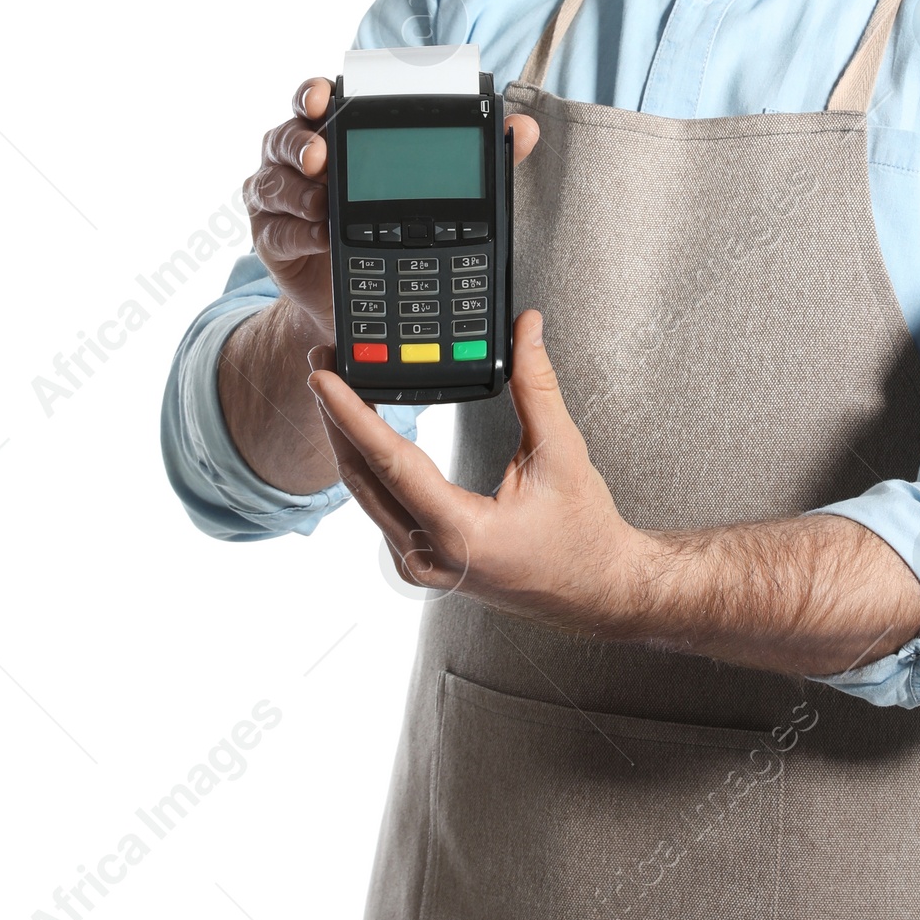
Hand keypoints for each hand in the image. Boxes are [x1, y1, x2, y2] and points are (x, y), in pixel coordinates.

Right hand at [244, 76, 541, 334]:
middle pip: (286, 135)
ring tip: (325, 206)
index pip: (318, 102)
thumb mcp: (448, 192)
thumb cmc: (402, 231)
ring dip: (299, 192)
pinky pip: (275, 228)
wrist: (366, 299)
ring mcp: (281, 195)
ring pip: (274, 180)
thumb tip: (523, 128)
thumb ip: (483, 157)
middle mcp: (303, 158)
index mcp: (338, 134)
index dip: (316, 94)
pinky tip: (320, 235)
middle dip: (301, 142)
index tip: (324, 96)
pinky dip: (297, 231)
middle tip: (320, 156)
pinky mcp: (271, 234)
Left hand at [307, 308, 644, 630]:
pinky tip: (363, 437)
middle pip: (364, 477)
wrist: (597, 589)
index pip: (390, 462)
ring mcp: (423, 566)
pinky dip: (370, 470)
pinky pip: (382, 511)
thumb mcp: (561, 452)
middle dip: (337, 416)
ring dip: (348, 442)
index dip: (351, 413)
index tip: (322, 376)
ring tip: (336, 390)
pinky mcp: (423, 564)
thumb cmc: (584, 533)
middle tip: (323, 363)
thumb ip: (537, 386)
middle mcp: (430, 556)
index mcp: (460, 532)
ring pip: (367, 496)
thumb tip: (527, 329)